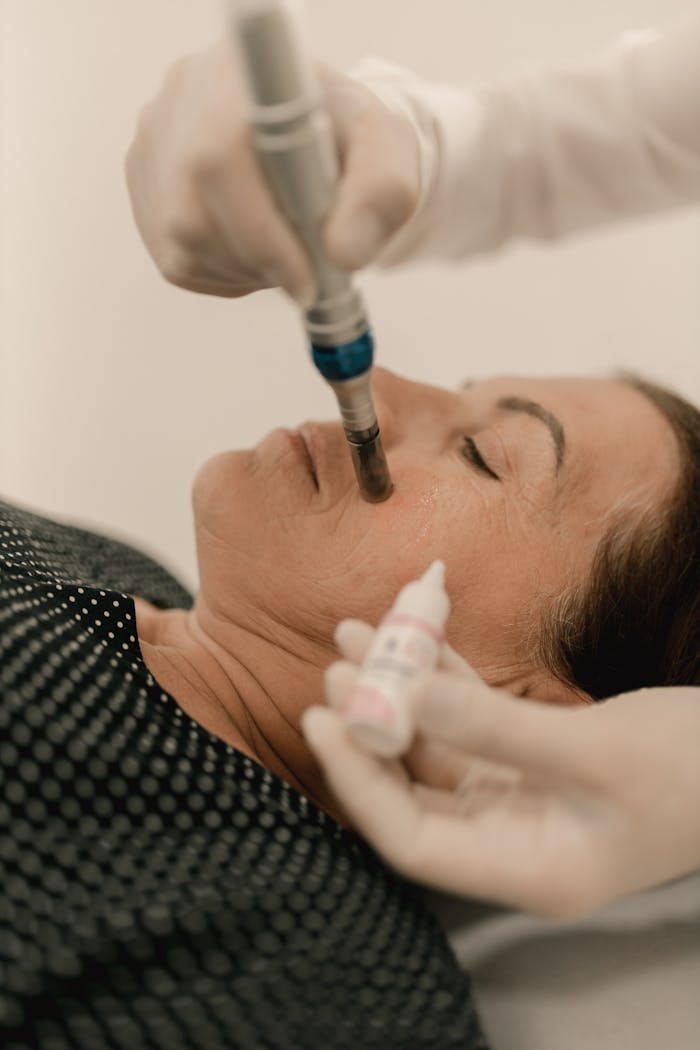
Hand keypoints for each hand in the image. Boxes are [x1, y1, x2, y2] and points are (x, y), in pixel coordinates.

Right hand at [125, 42, 419, 300]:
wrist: (318, 134)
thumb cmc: (348, 137)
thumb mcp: (387, 153)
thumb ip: (379, 196)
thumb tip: (344, 253)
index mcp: (240, 77)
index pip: (220, 157)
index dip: (259, 231)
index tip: (305, 274)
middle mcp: (182, 101)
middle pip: (191, 212)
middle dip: (258, 261)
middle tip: (305, 275)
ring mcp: (155, 145)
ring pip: (181, 245)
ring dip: (244, 270)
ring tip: (286, 250)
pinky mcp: (146, 186)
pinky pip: (176, 258)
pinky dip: (225, 272)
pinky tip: (256, 247)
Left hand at [303, 620, 699, 918]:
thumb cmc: (692, 770)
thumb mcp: (595, 750)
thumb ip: (496, 727)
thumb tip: (405, 694)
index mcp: (528, 868)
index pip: (413, 842)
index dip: (359, 784)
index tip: (324, 720)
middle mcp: (513, 839)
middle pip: (415, 792)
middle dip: (371, 729)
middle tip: (336, 668)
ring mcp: (520, 797)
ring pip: (437, 747)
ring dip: (399, 693)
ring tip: (357, 635)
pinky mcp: (531, 758)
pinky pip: (471, 719)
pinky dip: (443, 679)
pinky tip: (413, 634)